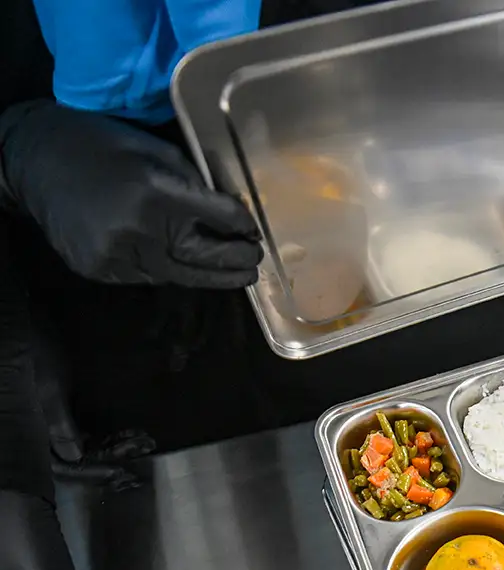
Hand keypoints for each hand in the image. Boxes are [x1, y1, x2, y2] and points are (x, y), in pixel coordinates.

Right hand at [0, 101, 261, 288]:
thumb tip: (229, 209)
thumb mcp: (155, 150)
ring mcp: (117, 255)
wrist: (33, 161)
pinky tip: (179, 260)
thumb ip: (192, 182)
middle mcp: (138, 230)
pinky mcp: (101, 269)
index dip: (242, 226)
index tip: (255, 231)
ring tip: (229, 270)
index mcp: (155, 193)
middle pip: (202, 259)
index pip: (217, 219)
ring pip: (176, 274)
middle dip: (234, 264)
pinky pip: (147, 276)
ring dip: (205, 272)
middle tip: (255, 265)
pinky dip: (168, 270)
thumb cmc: (101, 145)